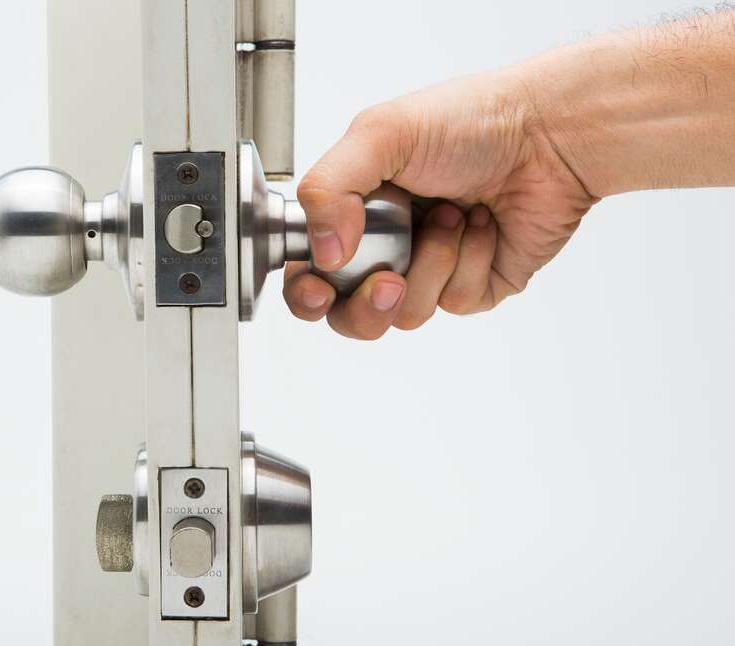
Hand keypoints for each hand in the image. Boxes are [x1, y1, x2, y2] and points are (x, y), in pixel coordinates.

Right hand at [284, 69, 597, 339]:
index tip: (318, 291)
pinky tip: (482, 226)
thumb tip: (323, 254)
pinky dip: (468, 262)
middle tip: (387, 278)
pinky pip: (453, 303)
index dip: (306, 292)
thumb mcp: (380, 134)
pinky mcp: (471, 287)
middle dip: (365, 305)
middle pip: (348, 313)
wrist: (548, 135)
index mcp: (352, 212)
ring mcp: (428, 270)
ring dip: (430, 263)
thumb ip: (329, 188)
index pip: (308, 271)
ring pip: (403, 314)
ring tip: (452, 217)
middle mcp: (385, 246)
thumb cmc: (470, 121)